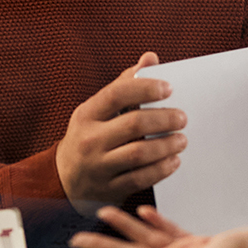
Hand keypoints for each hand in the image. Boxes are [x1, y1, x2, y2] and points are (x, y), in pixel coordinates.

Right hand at [56, 53, 187, 208]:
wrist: (64, 179)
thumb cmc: (89, 136)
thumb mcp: (96, 109)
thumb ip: (124, 85)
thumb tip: (150, 58)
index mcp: (87, 114)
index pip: (117, 94)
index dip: (145, 88)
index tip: (168, 88)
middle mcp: (90, 139)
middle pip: (133, 124)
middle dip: (163, 119)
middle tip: (182, 118)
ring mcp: (98, 166)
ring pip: (138, 153)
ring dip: (166, 145)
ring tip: (182, 140)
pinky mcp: (109, 188)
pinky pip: (140, 179)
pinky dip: (160, 169)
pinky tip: (173, 161)